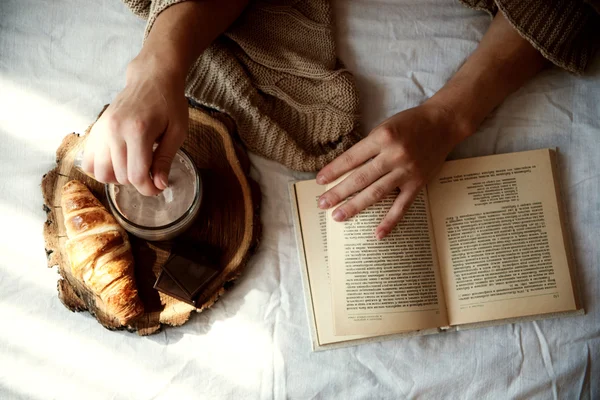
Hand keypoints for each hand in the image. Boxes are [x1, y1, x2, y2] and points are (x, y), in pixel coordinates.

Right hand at [82, 57, 188, 195]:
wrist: (151, 78)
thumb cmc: (169, 103)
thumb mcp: (177, 131)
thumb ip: (166, 159)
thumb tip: (159, 185)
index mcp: (138, 131)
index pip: (136, 175)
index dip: (149, 188)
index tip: (159, 187)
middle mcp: (114, 131)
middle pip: (120, 176)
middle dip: (138, 182)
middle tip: (152, 174)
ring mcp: (101, 130)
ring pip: (101, 173)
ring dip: (119, 178)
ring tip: (135, 168)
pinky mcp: (95, 129)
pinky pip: (88, 161)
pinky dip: (101, 169)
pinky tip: (118, 163)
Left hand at [316, 102, 468, 238]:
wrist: (443, 124)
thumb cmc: (409, 123)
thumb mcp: (385, 127)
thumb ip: (368, 147)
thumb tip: (345, 169)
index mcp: (382, 137)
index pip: (351, 158)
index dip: (334, 170)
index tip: (319, 181)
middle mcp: (394, 155)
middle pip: (360, 178)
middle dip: (338, 192)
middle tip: (322, 204)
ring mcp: (407, 171)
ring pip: (376, 193)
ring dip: (355, 206)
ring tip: (337, 216)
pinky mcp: (418, 183)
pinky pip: (401, 206)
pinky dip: (390, 221)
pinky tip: (377, 234)